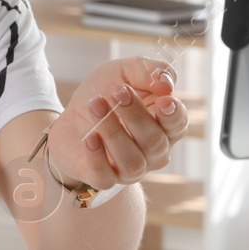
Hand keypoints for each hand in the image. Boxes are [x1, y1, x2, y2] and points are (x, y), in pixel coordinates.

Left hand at [48, 56, 188, 191]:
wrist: (70, 116)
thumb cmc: (105, 93)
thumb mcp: (124, 72)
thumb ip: (149, 70)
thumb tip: (166, 83)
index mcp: (164, 125)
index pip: (178, 125)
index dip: (173, 114)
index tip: (163, 99)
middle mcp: (153, 152)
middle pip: (154, 141)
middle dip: (134, 115)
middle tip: (115, 91)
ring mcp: (130, 169)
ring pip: (132, 162)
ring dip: (113, 132)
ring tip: (95, 105)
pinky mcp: (103, 179)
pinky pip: (105, 177)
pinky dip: (97, 157)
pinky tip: (89, 137)